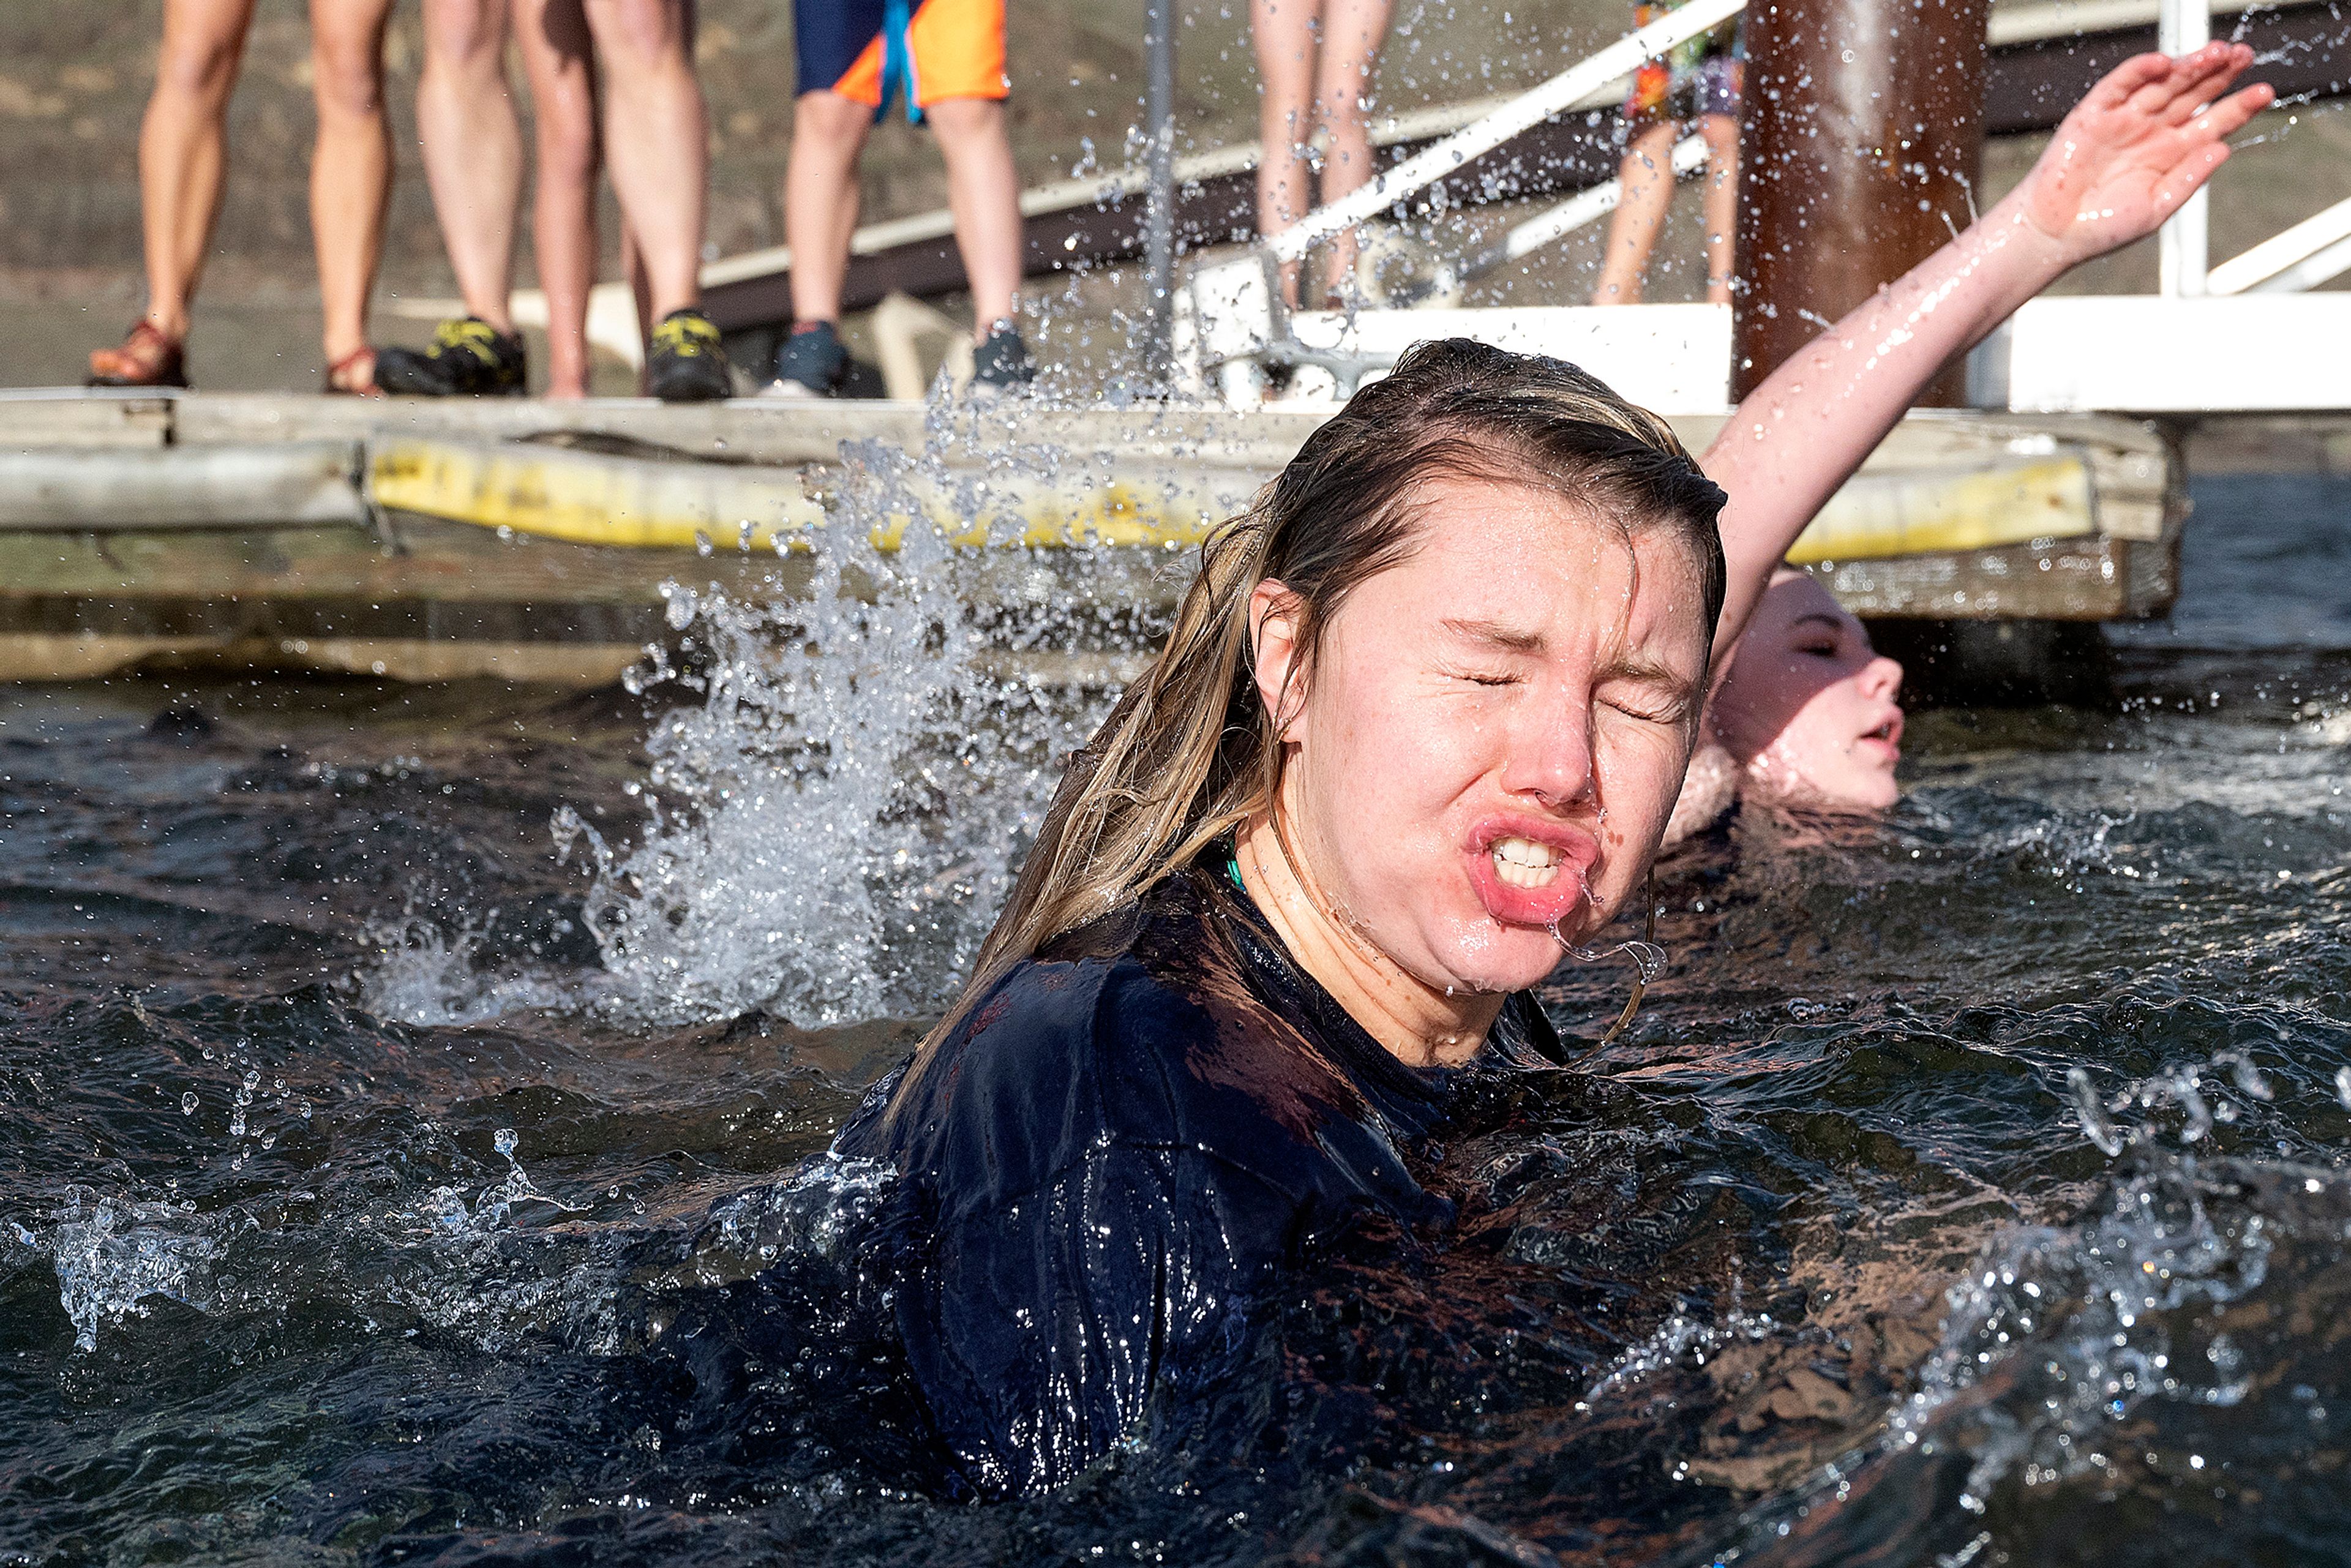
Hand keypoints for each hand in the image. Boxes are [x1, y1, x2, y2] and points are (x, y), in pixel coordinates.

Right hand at [2018, 42, 2273, 268]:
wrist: (2052, 235)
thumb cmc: (2101, 227)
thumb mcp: (2156, 209)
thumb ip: (2189, 178)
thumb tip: (2222, 148)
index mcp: (2170, 154)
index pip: (2213, 122)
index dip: (2238, 107)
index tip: (2265, 93)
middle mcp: (2151, 132)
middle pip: (2193, 94)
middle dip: (2220, 74)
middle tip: (2246, 56)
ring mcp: (2123, 121)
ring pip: (2163, 84)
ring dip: (2189, 66)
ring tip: (2217, 53)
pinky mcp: (2092, 115)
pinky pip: (2119, 85)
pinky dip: (2138, 71)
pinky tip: (2162, 63)